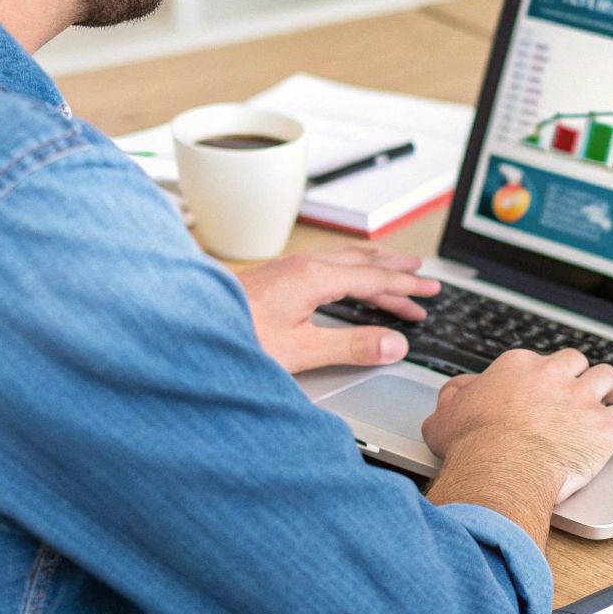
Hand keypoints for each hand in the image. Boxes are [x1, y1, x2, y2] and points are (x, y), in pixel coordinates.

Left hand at [236, 247, 438, 372]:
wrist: (182, 327)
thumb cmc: (233, 337)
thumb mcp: (300, 350)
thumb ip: (350, 346)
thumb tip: (394, 344)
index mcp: (313, 278)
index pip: (373, 278)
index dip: (405, 286)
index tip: (430, 290)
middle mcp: (300, 267)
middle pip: (361, 264)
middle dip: (394, 273)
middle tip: (423, 279)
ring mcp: (285, 269)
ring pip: (342, 262)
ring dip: (372, 269)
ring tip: (392, 273)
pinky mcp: (273, 278)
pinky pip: (324, 266)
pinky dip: (348, 272)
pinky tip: (341, 280)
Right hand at [423, 349, 612, 505]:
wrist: (500, 467)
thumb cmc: (471, 446)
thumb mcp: (443, 416)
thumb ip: (453, 396)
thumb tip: (460, 389)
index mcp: (517, 367)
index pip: (535, 361)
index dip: (539, 377)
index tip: (539, 391)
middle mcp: (553, 375)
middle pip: (575, 361)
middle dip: (578, 374)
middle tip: (578, 390)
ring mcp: (582, 398)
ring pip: (607, 377)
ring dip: (610, 388)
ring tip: (611, 398)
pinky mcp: (605, 426)